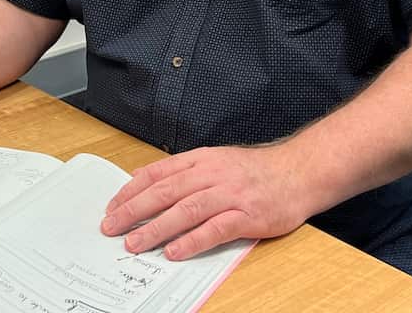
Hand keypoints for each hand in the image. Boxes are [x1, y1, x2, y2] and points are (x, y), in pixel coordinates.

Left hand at [99, 144, 313, 259]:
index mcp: (202, 159)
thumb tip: (143, 179)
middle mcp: (213, 173)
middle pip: (166, 191)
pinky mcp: (247, 216)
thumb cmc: (256, 171)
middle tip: (112, 227)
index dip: (131, 190)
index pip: (158, 172)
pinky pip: (215, 229)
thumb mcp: (216, 160)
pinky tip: (174, 251)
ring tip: (135, 243)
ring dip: (157, 228)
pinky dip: (192, 240)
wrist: (299, 172)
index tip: (112, 206)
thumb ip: (183, 169)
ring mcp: (230, 194)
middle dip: (134, 209)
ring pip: (186, 209)